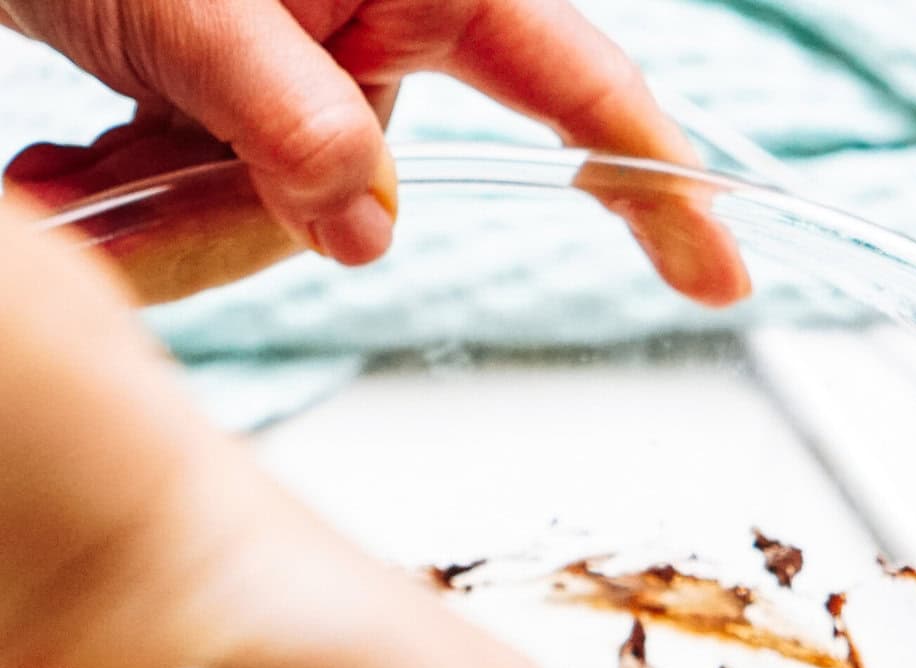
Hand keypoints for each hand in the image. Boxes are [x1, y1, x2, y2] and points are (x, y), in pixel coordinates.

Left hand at [2, 0, 748, 302]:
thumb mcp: (185, 3)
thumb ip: (287, 112)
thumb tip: (376, 230)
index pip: (573, 81)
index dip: (658, 181)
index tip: (725, 270)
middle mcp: (383, 29)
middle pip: (384, 197)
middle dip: (243, 223)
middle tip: (110, 196)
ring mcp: (322, 82)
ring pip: (292, 228)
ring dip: (162, 222)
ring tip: (56, 185)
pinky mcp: (261, 122)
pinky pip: (235, 219)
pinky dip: (141, 216)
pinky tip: (63, 182)